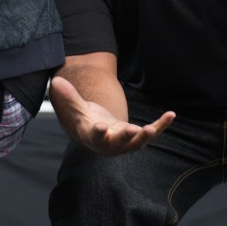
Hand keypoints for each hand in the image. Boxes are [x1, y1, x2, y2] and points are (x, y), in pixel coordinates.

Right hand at [49, 76, 174, 155]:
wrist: (97, 133)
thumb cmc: (85, 120)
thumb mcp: (77, 108)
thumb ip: (69, 97)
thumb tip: (55, 81)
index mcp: (94, 137)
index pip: (96, 136)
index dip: (99, 132)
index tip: (101, 127)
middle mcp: (110, 144)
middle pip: (119, 142)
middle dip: (127, 137)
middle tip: (135, 131)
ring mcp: (125, 143)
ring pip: (137, 142)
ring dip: (146, 136)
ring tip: (152, 128)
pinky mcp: (137, 137)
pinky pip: (151, 132)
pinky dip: (161, 125)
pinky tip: (170, 114)